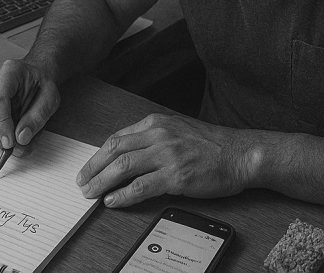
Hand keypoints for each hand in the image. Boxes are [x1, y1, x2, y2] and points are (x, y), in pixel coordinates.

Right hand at [0, 58, 59, 157]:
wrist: (37, 75)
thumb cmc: (43, 84)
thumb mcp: (50, 99)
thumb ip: (37, 118)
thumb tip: (21, 138)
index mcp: (10, 70)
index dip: (2, 123)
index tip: (9, 143)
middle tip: (10, 149)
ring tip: (10, 145)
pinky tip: (3, 137)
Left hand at [76, 113, 256, 207]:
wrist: (241, 153)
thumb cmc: (213, 145)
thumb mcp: (178, 130)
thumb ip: (154, 139)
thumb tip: (127, 157)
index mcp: (157, 123)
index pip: (118, 138)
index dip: (98, 155)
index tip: (88, 168)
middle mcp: (160, 134)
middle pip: (115, 150)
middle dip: (93, 169)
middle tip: (82, 184)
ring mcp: (168, 154)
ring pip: (123, 167)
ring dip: (102, 182)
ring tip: (91, 194)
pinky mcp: (176, 174)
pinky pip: (141, 186)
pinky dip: (123, 195)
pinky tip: (114, 201)